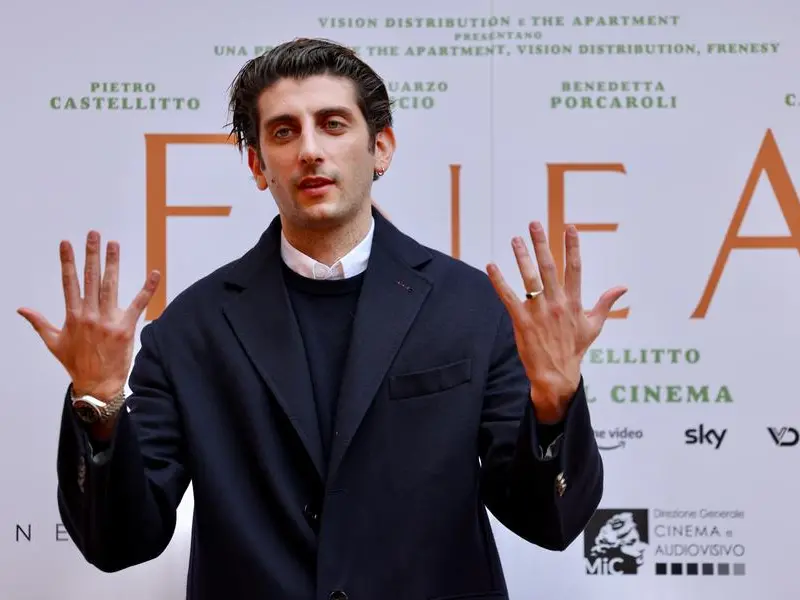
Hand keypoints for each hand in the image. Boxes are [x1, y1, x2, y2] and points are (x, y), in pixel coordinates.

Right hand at [18, 231, 159, 400]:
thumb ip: (39, 323)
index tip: (66, 244)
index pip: (69, 283)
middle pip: (90, 279)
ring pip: (110, 286)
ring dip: (112, 264)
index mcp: (73, 316)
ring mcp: (108, 320)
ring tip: (114, 245)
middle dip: (92, 256)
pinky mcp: (125, 328)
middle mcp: (90, 315)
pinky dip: (147, 289)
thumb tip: (21, 309)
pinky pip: (138, 304)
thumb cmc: (75, 363)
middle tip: (94, 235)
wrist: (96, 384)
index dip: (67, 262)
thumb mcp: (53, 342)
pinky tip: (154, 274)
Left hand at [486, 222, 626, 422]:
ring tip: (515, 239)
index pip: (575, 268)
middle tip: (534, 224)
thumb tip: (623, 287)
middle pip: (549, 268)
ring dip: (521, 257)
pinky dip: (499, 281)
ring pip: (529, 279)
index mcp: (574, 302)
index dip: (572, 247)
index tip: (570, 227)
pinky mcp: (522, 321)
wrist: (557, 375)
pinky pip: (509, 297)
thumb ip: (606, 303)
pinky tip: (491, 266)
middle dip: (541, 244)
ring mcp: (539, 312)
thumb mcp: (594, 326)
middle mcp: (557, 304)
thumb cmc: (575, 349)